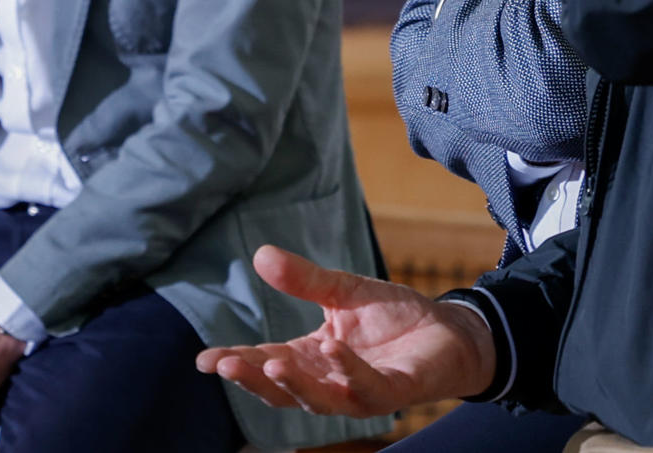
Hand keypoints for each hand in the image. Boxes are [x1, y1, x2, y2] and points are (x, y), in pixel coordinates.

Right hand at [196, 244, 495, 417]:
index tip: (203, 361)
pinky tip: (331, 349)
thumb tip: (260, 254)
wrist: (449, 329)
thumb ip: (304, 279)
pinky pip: (364, 387)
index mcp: (311, 359)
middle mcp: (329, 382)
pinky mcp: (392, 392)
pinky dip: (345, 370)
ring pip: (317, 399)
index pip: (265, 362)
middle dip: (252, 379)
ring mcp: (358, 392)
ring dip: (292, 383)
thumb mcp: (343, 290)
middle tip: (223, 364)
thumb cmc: (394, 316)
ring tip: (267, 361)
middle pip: (281, 389)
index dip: (236, 362)